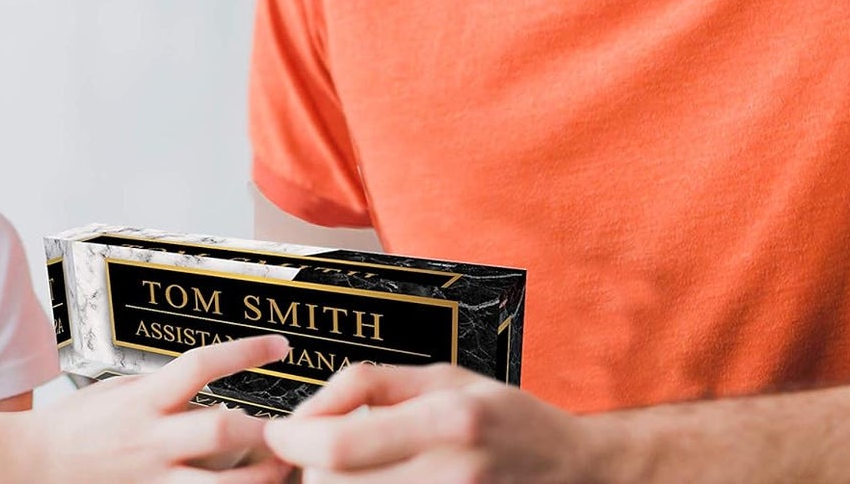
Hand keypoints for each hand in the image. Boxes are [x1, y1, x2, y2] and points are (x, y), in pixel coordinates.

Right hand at [26, 334, 295, 483]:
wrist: (34, 465)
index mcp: (146, 399)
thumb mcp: (121, 389)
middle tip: (293, 427)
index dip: (245, 352)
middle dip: (264, 431)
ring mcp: (153, 479)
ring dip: (260, 479)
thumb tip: (206, 377)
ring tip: (285, 469)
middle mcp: (152, 440)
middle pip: (220, 432)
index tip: (280, 345)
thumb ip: (164, 388)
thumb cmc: (78, 423)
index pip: (202, 365)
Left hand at [262, 364, 624, 482]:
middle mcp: (449, 475)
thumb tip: (312, 411)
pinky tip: (371, 482)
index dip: (293, 442)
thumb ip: (373, 385)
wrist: (572, 471)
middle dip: (308, 467)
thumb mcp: (442, 376)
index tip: (277, 432)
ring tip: (344, 465)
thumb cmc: (502, 413)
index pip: (339, 447)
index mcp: (445, 422)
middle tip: (312, 447)